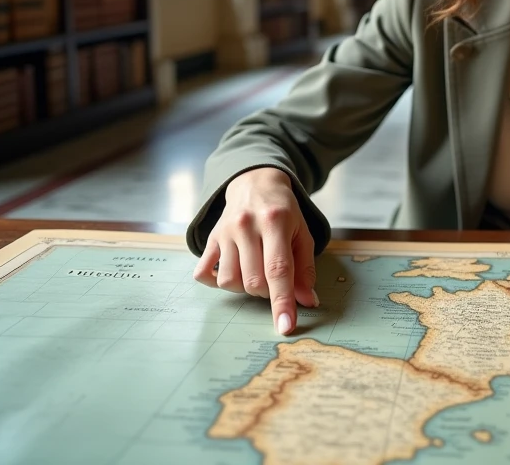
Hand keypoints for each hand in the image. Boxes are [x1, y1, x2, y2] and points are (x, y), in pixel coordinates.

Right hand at [192, 167, 318, 334]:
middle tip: (275, 280)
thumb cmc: (284, 212)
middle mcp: (246, 225)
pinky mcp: (210, 238)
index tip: (285, 326)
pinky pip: (203, 272)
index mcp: (275, 222)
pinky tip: (233, 271)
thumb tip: (306, 301)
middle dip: (267, 292)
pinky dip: (216, 282)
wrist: (255, 183)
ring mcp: (224, 232)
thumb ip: (305, 268)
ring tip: (256, 272)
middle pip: (253, 280)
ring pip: (229, 281)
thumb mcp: (302, 233)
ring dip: (245, 288)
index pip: (278, 270)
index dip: (282, 301)